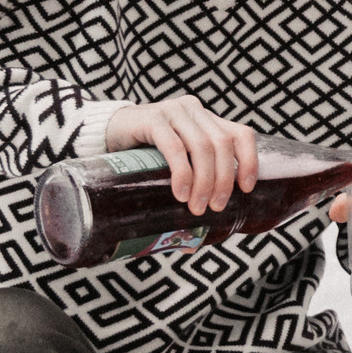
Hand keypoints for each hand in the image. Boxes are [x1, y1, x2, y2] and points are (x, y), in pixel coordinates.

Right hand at [103, 98, 257, 214]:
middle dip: (223, 180)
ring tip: (197, 207)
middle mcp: (193, 110)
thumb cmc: (141, 155)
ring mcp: (173, 111)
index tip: (247, 189)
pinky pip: (174, 146)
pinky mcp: (152, 118)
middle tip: (215, 208)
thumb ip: (189, 182)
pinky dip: (181, 172)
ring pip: (201, 146)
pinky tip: (180, 193)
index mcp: (206, 119)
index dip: (249, 160)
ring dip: (204, 181)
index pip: (241, 134)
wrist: (102, 133)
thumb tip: (194, 241)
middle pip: (222, 144)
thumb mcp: (173, 162)